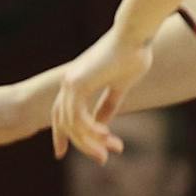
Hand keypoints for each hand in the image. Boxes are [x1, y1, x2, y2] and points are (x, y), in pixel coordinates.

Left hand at [51, 27, 151, 161]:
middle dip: (82, 144)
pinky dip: (91, 129)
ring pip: (72, 124)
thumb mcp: (119, 87)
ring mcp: (70, 84)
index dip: (60, 135)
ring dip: (91, 141)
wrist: (135, 35)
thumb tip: (101, 125)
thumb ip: (108, 105)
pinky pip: (78, 116)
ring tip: (109, 152)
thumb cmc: (132, 55)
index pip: (61, 116)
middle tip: (102, 159)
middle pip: (66, 124)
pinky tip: (106, 136)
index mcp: (75, 85)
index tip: (60, 154)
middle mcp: (68, 86)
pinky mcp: (78, 84)